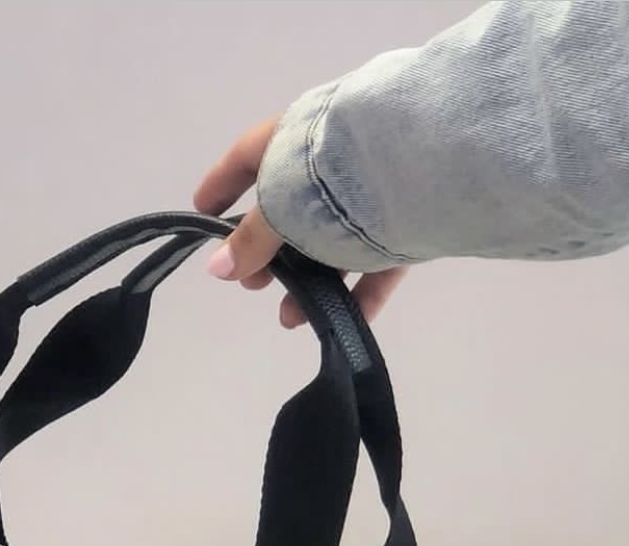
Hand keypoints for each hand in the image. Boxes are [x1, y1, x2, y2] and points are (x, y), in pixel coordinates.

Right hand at [194, 116, 407, 326]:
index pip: (245, 158)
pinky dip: (359, 292)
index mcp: (294, 137)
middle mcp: (333, 157)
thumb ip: (250, 240)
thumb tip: (217, 268)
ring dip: (308, 282)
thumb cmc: (335, 177)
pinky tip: (346, 325)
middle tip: (254, 286)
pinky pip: (377, 259)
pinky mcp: (410, 215)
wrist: (426, 161)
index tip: (202, 214)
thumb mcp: (278, 210)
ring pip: (333, 239)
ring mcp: (374, 186)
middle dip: (267, 252)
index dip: (220, 186)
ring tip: (291, 318)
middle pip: (290, 206)